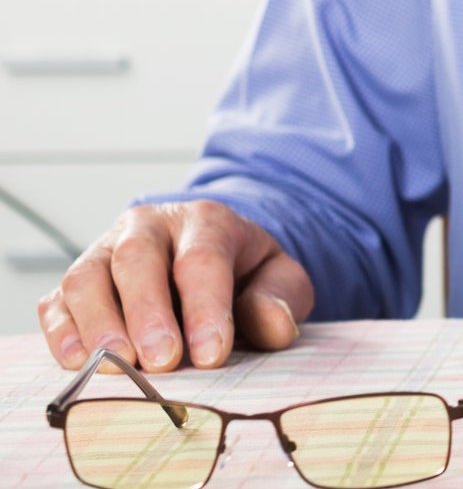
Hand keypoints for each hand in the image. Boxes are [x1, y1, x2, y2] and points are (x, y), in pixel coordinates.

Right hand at [37, 201, 311, 372]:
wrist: (211, 258)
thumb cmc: (245, 274)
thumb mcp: (279, 278)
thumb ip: (280, 298)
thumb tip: (273, 324)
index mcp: (205, 221)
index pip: (202, 259)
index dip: (205, 308)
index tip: (210, 355)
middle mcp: (149, 227)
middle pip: (137, 259)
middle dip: (147, 313)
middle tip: (161, 363)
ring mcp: (105, 250)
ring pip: (87, 277)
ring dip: (98, 324)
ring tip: (116, 367)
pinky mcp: (75, 282)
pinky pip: (56, 301)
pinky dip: (61, 332)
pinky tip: (77, 362)